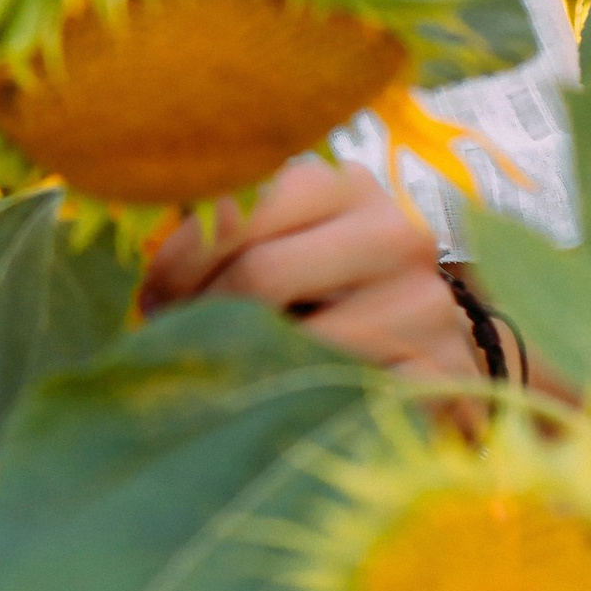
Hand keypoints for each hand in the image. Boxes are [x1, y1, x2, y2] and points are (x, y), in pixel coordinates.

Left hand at [139, 154, 479, 384]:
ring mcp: (426, 301)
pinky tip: (276, 406)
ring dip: (241, 365)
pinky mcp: (441, 371)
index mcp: (343, 184)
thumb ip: (225, 241)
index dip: (179, 261)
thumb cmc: (335, 293)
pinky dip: (294, 405)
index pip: (239, 208)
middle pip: (259, 274)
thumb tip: (149, 282)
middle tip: (172, 345)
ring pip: (296, 339)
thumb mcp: (284, 244)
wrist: (437, 350)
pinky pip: (341, 392)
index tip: (153, 299)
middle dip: (200, 317)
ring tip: (217, 375)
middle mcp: (394, 230)